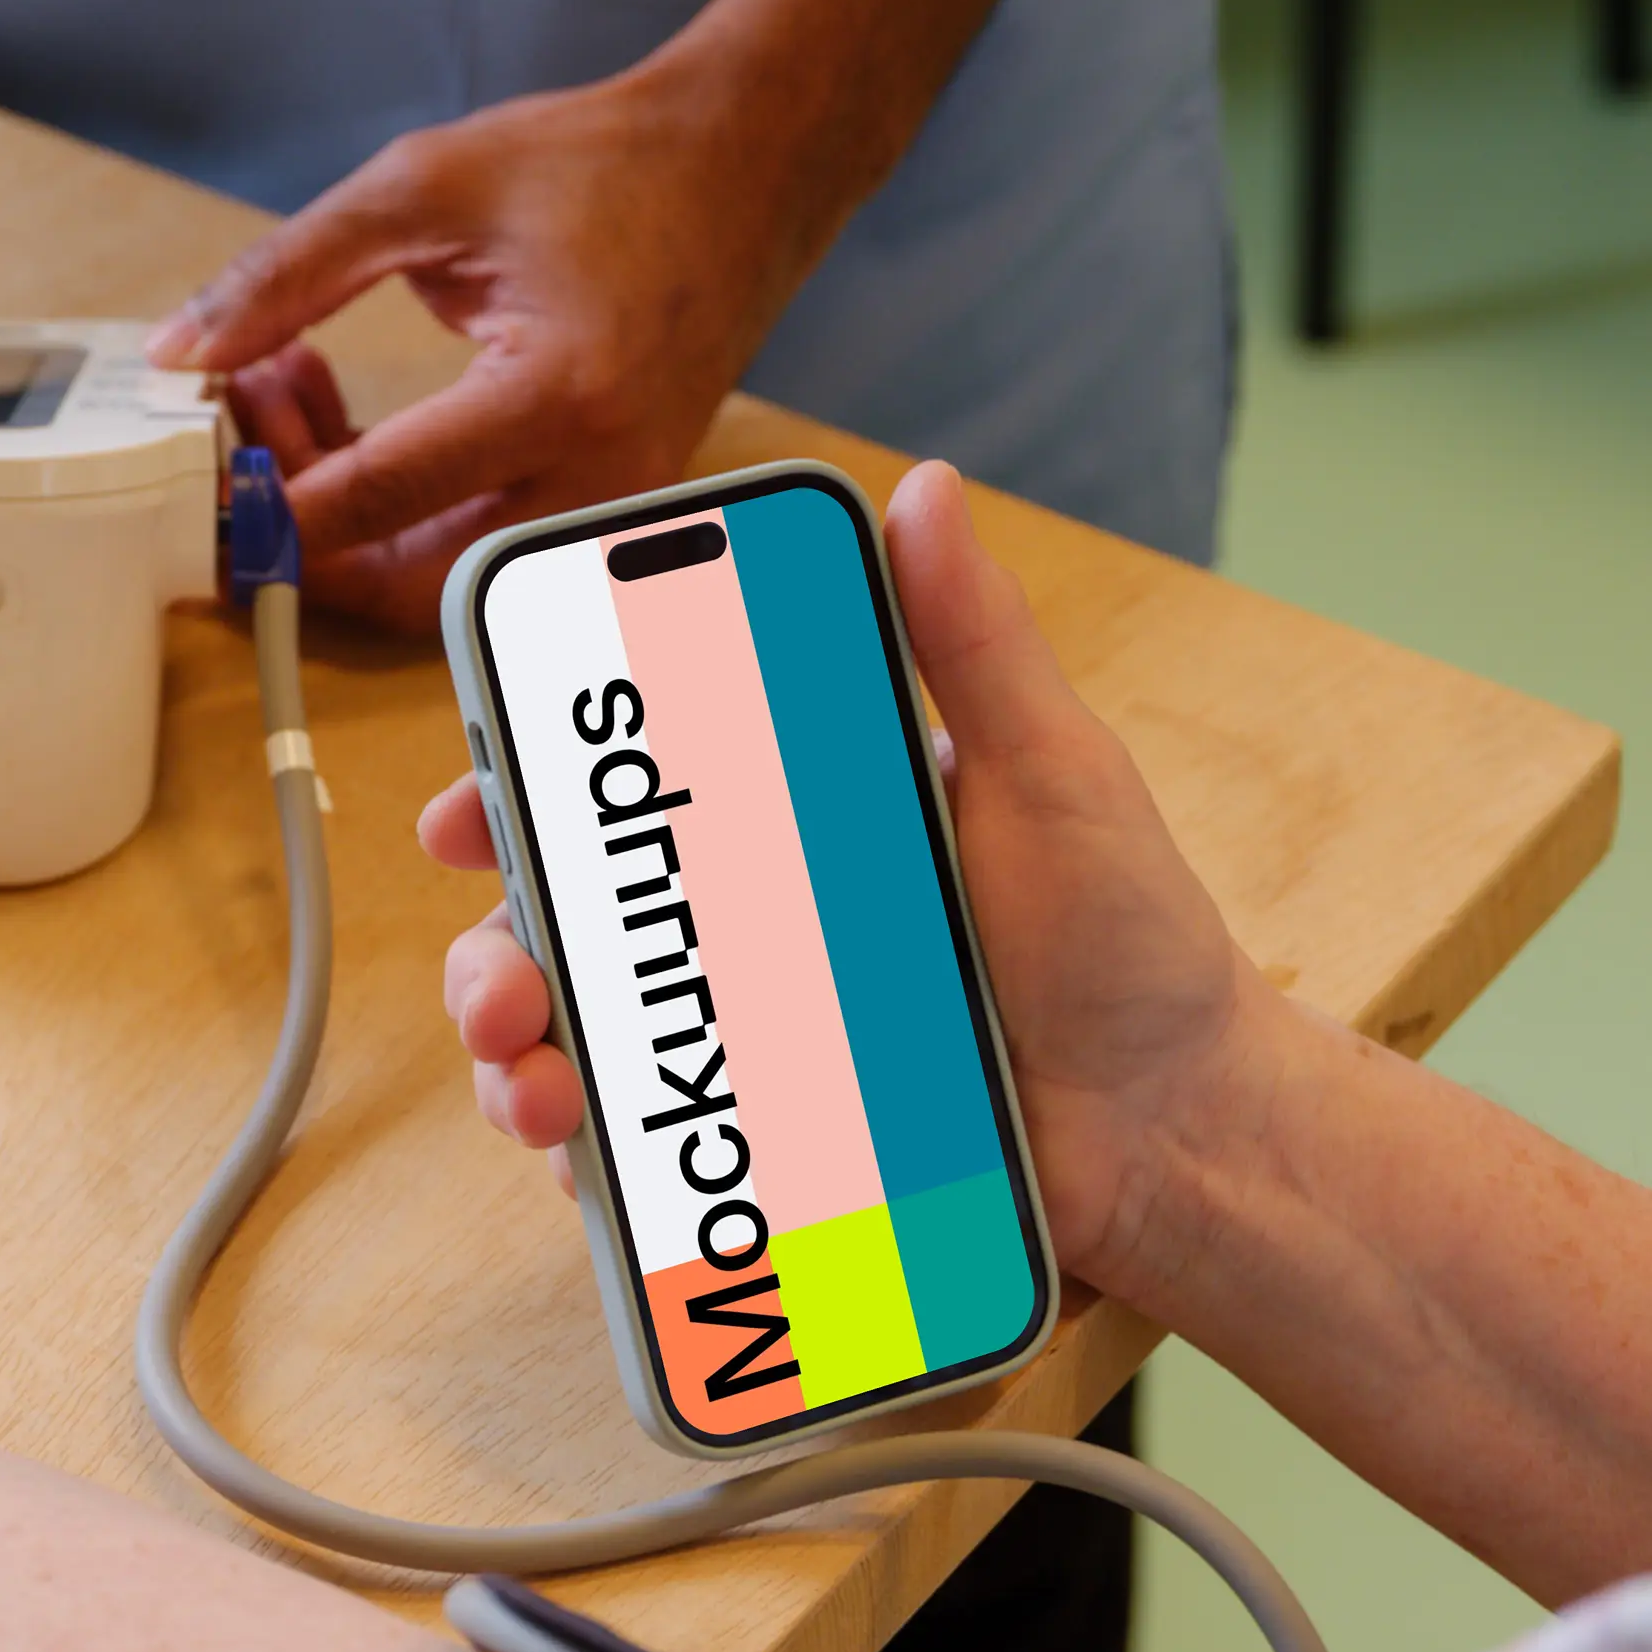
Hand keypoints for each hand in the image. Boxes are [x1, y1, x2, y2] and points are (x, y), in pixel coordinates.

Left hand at [151, 48, 831, 626]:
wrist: (745, 166)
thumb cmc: (604, 165)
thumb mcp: (424, 188)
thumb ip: (290, 273)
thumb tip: (187, 351)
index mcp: (558, 394)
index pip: (382, 495)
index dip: (271, 499)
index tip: (204, 468)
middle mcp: (599, 475)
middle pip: (412, 585)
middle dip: (303, 531)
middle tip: (238, 436)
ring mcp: (614, 504)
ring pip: (441, 579)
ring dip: (345, 517)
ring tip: (287, 391)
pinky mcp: (608, 505)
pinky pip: (480, 547)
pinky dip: (398, 506)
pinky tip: (349, 416)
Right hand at [418, 462, 1262, 1302]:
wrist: (1179, 1127)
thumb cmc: (1129, 942)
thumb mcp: (1051, 771)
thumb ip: (974, 640)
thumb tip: (924, 489)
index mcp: (797, 818)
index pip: (630, 787)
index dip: (525, 786)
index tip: (473, 802)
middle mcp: (754, 928)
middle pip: (572, 922)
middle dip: (497, 947)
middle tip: (506, 978)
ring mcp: (752, 1046)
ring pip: (582, 1040)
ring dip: (521, 1059)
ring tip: (539, 1089)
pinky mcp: (768, 1150)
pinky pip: (644, 1158)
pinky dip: (591, 1162)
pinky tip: (585, 1160)